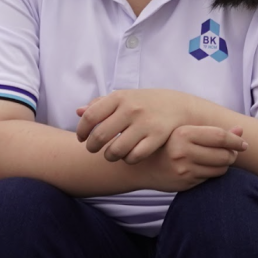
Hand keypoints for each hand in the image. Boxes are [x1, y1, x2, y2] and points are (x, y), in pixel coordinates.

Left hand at [76, 89, 197, 163]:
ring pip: (115, 150)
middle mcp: (131, 109)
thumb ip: (101, 104)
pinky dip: (128, 159)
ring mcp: (144, 123)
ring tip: (111, 154)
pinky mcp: (157, 137)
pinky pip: (134, 157)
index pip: (90, 116)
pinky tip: (128, 156)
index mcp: (119, 97)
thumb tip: (78, 111)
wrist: (180, 106)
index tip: (81, 138)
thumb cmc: (146, 102)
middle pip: (100, 136)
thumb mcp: (124, 97)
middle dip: (92, 147)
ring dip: (109, 156)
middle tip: (93, 149)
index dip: (81, 131)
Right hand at [140, 125, 247, 192]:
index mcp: (183, 133)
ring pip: (220, 169)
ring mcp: (184, 169)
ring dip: (224, 165)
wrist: (141, 166)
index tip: (244, 143)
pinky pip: (210, 178)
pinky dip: (213, 173)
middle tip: (232, 152)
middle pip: (223, 155)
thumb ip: (213, 132)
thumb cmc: (167, 145)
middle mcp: (183, 152)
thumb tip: (240, 130)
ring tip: (218, 159)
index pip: (219, 137)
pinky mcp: (185, 183)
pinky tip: (204, 167)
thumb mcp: (185, 133)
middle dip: (232, 154)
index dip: (235, 140)